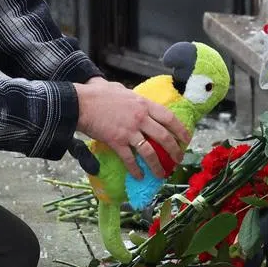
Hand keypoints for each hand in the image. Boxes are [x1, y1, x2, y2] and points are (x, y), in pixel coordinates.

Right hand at [74, 78, 190, 179]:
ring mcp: (129, 131)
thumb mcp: (120, 89)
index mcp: (143, 104)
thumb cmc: (98, 94)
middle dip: (174, 150)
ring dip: (158, 165)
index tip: (186, 138)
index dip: (180, 129)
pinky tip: (139, 176)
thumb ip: (130, 95)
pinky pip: (130, 159)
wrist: (81, 103)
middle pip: (163, 136)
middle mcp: (140, 118)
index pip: (168, 117)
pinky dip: (136, 169)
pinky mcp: (117, 142)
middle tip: (179, 159)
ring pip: (150, 151)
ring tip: (162, 174)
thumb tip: (129, 94)